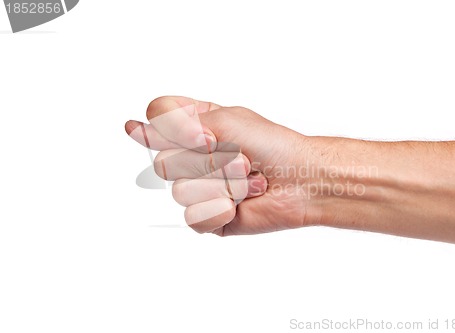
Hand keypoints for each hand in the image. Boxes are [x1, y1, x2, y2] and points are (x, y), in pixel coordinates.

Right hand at [125, 96, 317, 235]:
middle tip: (241, 160)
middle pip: (167, 161)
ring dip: (224, 185)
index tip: (206, 137)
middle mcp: (192, 157)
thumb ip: (178, 124)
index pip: (156, 117)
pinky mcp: (207, 216)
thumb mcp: (227, 121)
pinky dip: (224, 208)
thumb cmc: (272, 146)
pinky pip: (195, 217)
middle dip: (211, 162)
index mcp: (195, 127)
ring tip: (248, 181)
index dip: (173, 128)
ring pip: (183, 191)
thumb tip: (133, 129)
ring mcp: (198, 188)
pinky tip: (242, 203)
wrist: (302, 180)